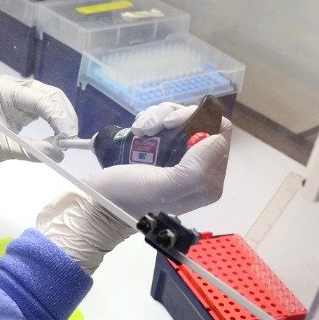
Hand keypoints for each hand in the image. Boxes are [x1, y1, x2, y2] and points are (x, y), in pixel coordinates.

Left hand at [0, 77, 79, 179]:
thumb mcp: (1, 148)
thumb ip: (31, 150)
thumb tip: (59, 154)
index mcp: (3, 91)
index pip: (41, 99)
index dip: (59, 116)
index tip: (69, 137)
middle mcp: (11, 87)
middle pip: (49, 95)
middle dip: (63, 115)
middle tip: (72, 139)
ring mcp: (15, 94)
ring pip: (48, 100)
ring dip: (60, 116)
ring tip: (67, 138)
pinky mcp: (17, 105)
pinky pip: (41, 108)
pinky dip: (52, 119)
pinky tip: (58, 133)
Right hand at [38, 105, 231, 271]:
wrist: (98, 202)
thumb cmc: (129, 197)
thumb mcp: (163, 187)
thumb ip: (195, 170)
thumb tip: (216, 139)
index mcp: (209, 181)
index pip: (220, 133)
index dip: (196, 120)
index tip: (169, 124)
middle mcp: (200, 168)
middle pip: (201, 121)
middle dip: (174, 117)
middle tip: (151, 128)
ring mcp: (182, 157)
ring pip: (182, 118)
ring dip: (159, 117)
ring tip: (140, 130)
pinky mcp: (164, 150)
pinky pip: (166, 121)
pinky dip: (151, 119)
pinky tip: (137, 130)